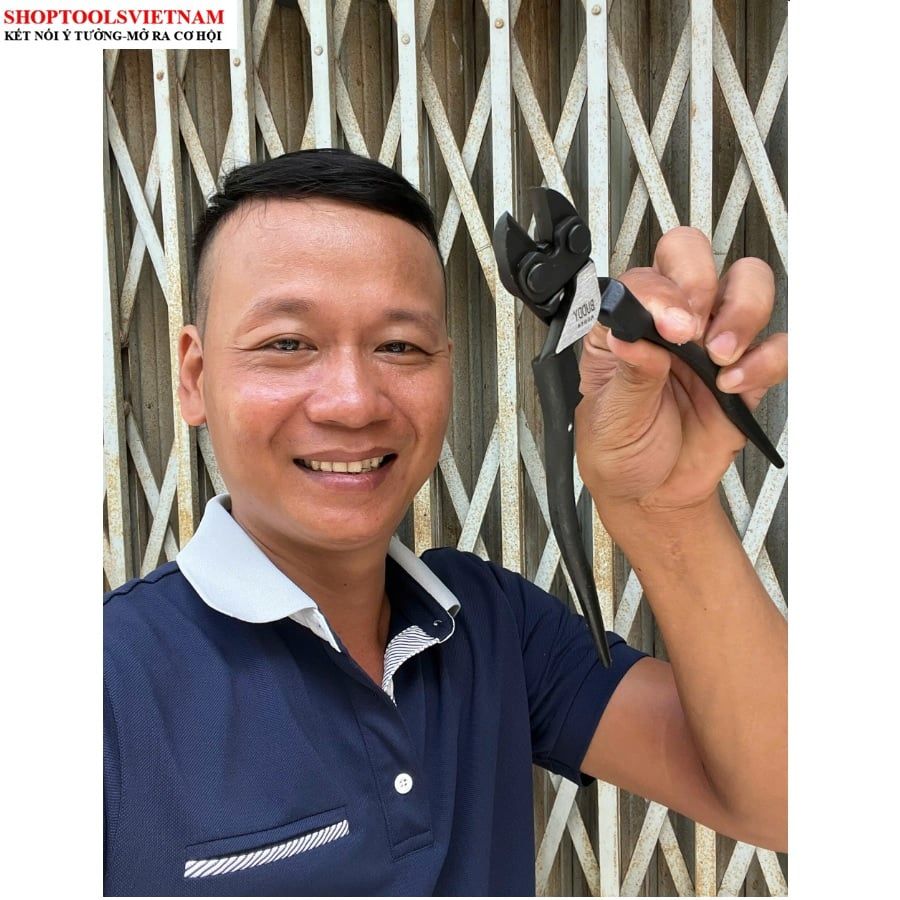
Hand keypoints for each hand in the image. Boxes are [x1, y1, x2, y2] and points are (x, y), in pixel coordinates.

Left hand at [575, 227, 785, 518]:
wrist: (652, 496)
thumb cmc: (619, 451)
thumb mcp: (610, 418)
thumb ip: (629, 376)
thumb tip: (632, 339)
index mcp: (624, 324)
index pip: (643, 278)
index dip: (659, 292)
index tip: (669, 326)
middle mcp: (669, 322)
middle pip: (693, 256)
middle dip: (700, 282)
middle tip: (693, 328)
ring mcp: (711, 340)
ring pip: (747, 283)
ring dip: (740, 312)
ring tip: (718, 357)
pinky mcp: (747, 370)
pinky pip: (777, 343)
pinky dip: (765, 359)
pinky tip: (733, 385)